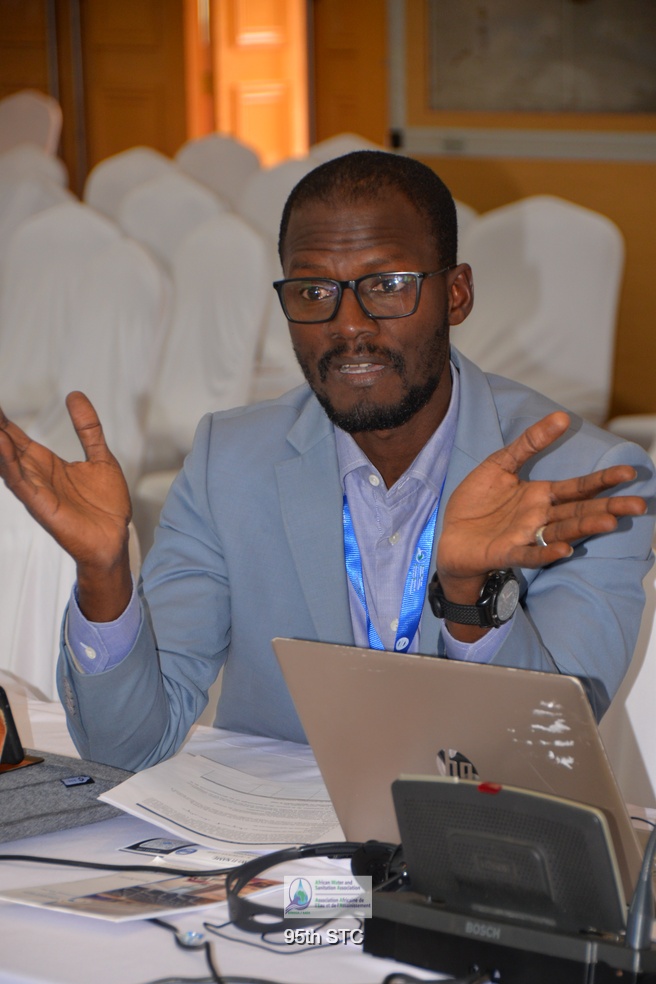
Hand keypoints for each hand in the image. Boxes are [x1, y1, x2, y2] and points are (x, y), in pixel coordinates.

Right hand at [0, 392, 132, 620]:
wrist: (114, 539)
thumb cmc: (106, 505)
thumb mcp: (100, 457)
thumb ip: (88, 428)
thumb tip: (74, 395)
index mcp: (47, 464)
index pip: (17, 437)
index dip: (3, 421)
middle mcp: (37, 475)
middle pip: (7, 447)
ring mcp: (37, 490)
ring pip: (7, 463)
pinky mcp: (42, 505)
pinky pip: (21, 483)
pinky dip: (9, 465)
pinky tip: (2, 446)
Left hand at [437, 411, 647, 624]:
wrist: (449, 535)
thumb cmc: (477, 503)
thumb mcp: (500, 464)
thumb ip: (529, 443)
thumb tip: (562, 416)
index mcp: (540, 495)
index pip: (578, 487)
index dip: (602, 480)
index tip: (630, 472)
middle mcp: (539, 516)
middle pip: (579, 511)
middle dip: (608, 507)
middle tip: (639, 506)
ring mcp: (525, 536)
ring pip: (561, 530)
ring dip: (584, 527)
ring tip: (609, 521)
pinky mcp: (505, 551)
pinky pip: (529, 553)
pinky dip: (545, 552)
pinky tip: (563, 548)